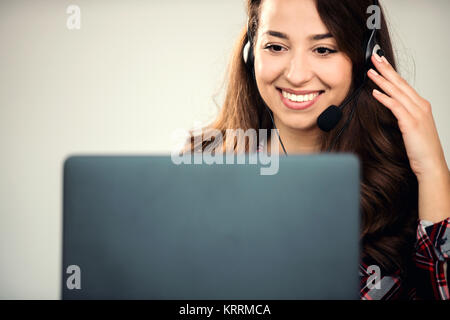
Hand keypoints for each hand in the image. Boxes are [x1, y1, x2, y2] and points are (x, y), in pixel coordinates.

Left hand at [367, 52, 448, 180]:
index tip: (381, 63)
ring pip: (397, 92)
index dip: (391, 72)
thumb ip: (404, 115)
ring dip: (382, 81)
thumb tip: (391, 107)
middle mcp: (420, 106)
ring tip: (370, 72)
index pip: (404, 84)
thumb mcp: (412, 127)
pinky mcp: (410, 123)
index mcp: (421, 105)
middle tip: (374, 58)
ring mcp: (416, 114)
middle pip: (400, 83)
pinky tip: (375, 92)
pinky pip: (395, 107)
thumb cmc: (421, 149)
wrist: (431, 164)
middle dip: (386, 69)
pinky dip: (385, 98)